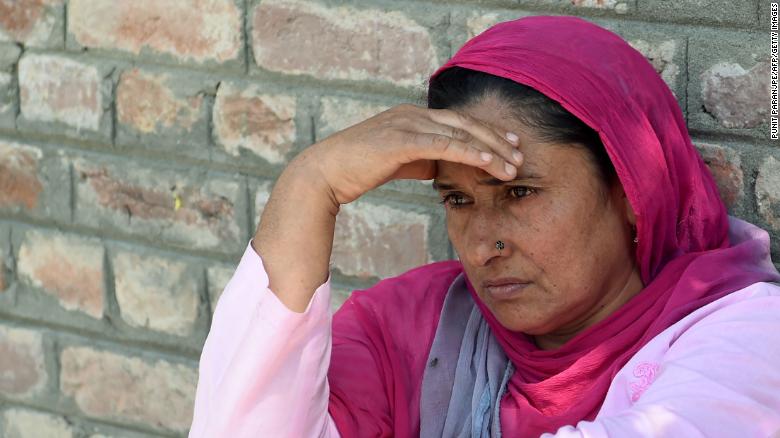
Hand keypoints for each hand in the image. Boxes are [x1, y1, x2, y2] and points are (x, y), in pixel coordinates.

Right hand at [300, 103, 522, 204]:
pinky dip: (467, 152)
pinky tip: (486, 161)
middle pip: (465, 124)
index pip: (459, 122)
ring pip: (459, 134)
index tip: (509, 146)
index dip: (487, 133)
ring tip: (512, 165)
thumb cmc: (360, 168)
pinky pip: (442, 144)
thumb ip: (423, 157)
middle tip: (520, 154)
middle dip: (496, 139)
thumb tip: (446, 166)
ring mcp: (406, 124)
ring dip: (490, 150)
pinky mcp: (400, 140)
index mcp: (413, 117)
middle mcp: (413, 115)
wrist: (326, 173)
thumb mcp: (398, 160)